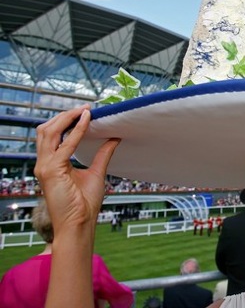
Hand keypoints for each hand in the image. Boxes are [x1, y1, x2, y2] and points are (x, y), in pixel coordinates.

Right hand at [34, 105, 119, 233]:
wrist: (80, 223)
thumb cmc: (85, 204)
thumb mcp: (97, 172)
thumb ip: (103, 154)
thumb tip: (114, 138)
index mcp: (52, 163)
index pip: (53, 135)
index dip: (66, 121)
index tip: (85, 111)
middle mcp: (44, 163)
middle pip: (47, 130)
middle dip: (65, 115)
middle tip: (85, 107)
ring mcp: (45, 166)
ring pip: (49, 132)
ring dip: (67, 118)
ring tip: (85, 110)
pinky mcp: (51, 170)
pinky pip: (64, 145)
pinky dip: (76, 131)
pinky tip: (87, 122)